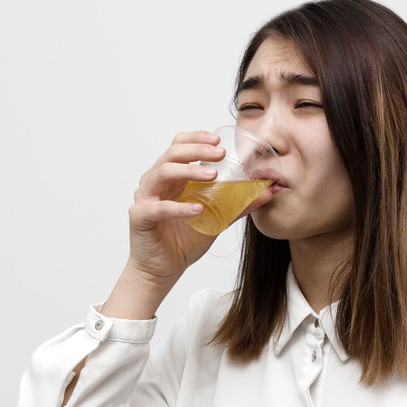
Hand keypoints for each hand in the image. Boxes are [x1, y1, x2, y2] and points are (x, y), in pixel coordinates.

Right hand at [125, 131, 226, 289]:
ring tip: (212, 175)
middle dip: (197, 150)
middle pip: (172, 153)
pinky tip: (197, 209)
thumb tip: (266, 192)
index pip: (179, 145)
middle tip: (220, 154)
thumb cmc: (185, 239)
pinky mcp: (140, 217)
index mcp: (172, 177)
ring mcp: (145, 197)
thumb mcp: (217, 217)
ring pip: (163, 173)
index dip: (197, 138)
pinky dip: (179, 207)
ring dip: (189, 170)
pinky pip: (158, 207)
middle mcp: (156, 182)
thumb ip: (238, 204)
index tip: (219, 140)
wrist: (163, 268)